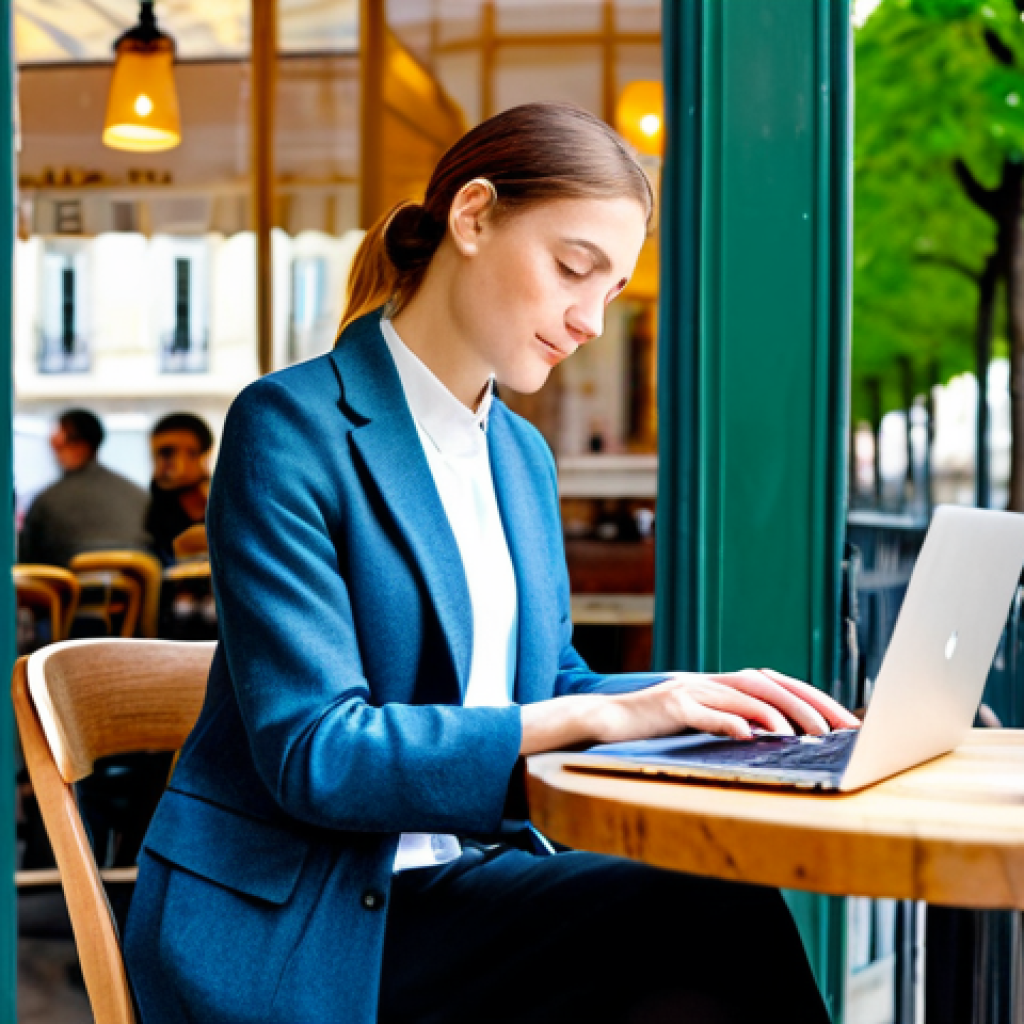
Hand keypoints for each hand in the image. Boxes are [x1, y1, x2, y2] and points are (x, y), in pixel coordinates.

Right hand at [518, 669, 860, 754]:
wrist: (601, 722)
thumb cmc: (651, 729)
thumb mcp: (697, 723)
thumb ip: (729, 722)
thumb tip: (774, 737)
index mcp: (718, 684)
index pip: (776, 682)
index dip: (813, 697)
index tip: (845, 721)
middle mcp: (708, 680)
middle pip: (768, 682)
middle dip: (809, 703)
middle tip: (841, 728)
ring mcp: (689, 689)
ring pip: (744, 693)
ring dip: (779, 713)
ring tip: (806, 735)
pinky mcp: (670, 705)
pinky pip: (707, 711)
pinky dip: (733, 721)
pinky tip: (754, 736)